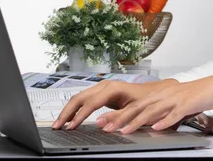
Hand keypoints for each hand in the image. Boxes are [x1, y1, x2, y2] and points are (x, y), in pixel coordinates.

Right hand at [52, 78, 179, 129]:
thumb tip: (99, 123)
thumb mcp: (136, 110)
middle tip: (57, 126)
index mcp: (113, 88)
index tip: (71, 127)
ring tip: (59, 125)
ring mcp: (102, 88)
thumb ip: (118, 117)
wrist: (155, 93)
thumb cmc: (148, 101)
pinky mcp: (101, 93)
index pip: (91, 102)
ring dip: (68, 111)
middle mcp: (105, 85)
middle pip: (80, 97)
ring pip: (79, 98)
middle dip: (67, 112)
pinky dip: (74, 109)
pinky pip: (83, 100)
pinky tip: (70, 119)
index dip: (79, 115)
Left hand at [98, 71, 212, 133]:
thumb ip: (162, 113)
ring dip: (137, 121)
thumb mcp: (175, 104)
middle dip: (120, 117)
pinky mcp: (188, 103)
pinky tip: (156, 127)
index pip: (134, 105)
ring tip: (124, 130)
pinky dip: (165, 120)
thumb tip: (149, 124)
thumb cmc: (197, 95)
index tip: (104, 122)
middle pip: (139, 107)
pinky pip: (175, 113)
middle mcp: (164, 95)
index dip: (118, 114)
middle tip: (105, 126)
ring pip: (153, 110)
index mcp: (160, 94)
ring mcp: (176, 98)